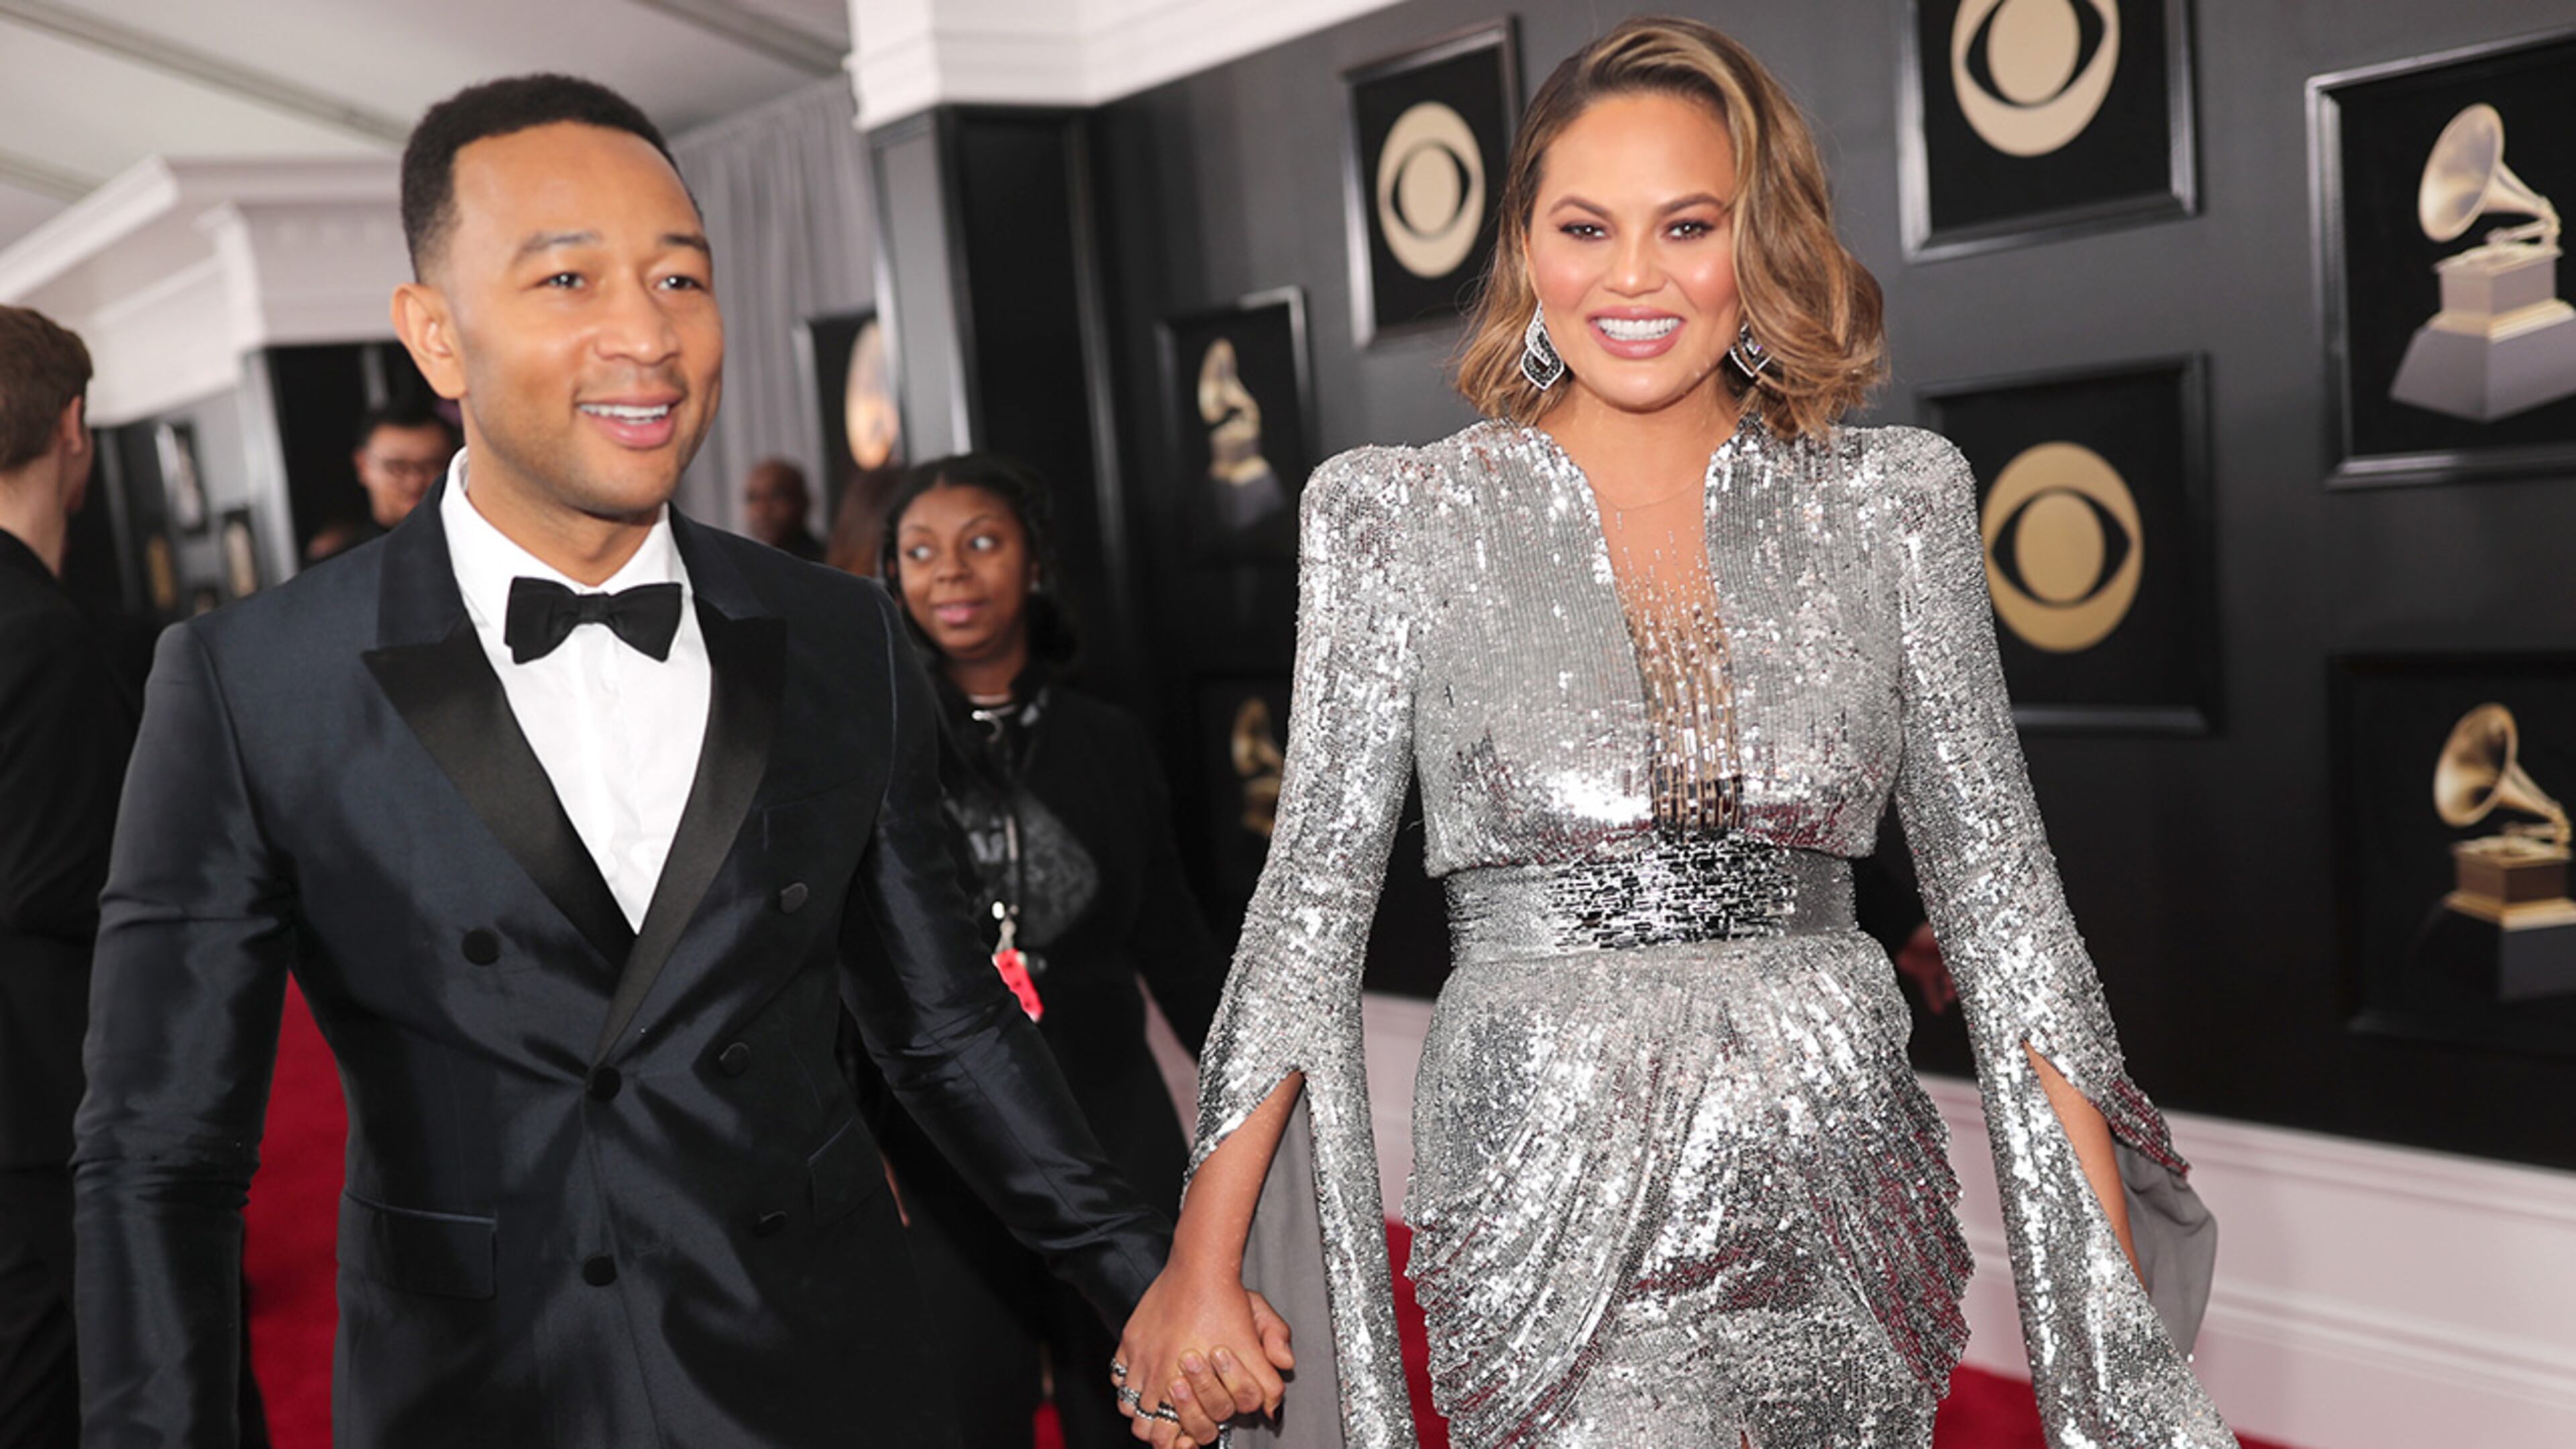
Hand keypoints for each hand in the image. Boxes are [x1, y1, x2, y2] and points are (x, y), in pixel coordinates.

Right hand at [1113, 1263, 1293, 1446]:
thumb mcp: (1259, 1344)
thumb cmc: (1226, 1302)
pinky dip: (1129, 1388)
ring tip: (1162, 1408)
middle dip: (1170, 1432)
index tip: (1204, 1423)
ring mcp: (1141, 1361)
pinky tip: (1147, 1382)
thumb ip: (1269, 1379)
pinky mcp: (1129, 1344)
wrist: (1200, 1267)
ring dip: (1147, 1415)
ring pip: (1131, 1412)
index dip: (1200, 1433)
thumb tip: (1272, 1408)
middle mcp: (1163, 1377)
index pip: (1190, 1433)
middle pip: (1154, 1433)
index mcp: (1195, 1383)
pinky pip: (1118, 1380)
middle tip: (1181, 1423)